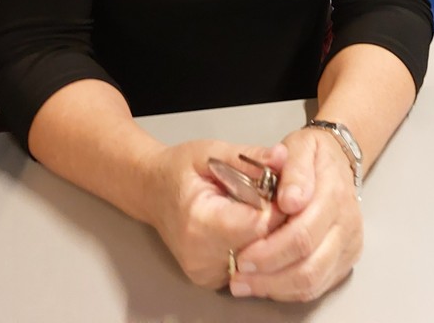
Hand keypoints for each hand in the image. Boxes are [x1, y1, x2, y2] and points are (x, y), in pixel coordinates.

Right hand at [142, 140, 286, 288]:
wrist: (151, 192)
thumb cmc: (179, 170)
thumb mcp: (211, 152)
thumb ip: (247, 157)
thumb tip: (282, 157)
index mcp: (200, 223)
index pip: (258, 225)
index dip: (277, 206)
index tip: (282, 189)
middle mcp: (201, 257)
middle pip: (262, 245)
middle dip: (277, 221)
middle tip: (274, 196)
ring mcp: (206, 274)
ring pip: (260, 259)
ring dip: (268, 235)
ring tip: (259, 208)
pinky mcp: (212, 282)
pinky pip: (249, 265)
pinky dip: (255, 246)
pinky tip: (249, 226)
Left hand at [228, 127, 362, 301]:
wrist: (337, 159)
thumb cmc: (311, 154)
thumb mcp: (298, 146)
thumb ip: (294, 170)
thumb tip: (290, 200)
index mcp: (334, 194)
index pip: (303, 234)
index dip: (270, 250)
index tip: (243, 255)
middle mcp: (347, 223)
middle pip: (308, 265)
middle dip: (269, 275)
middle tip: (239, 274)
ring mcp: (348, 245)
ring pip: (313, 282)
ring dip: (275, 287)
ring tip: (246, 283)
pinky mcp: (345, 260)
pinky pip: (317, 287)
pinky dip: (288, 290)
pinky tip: (266, 282)